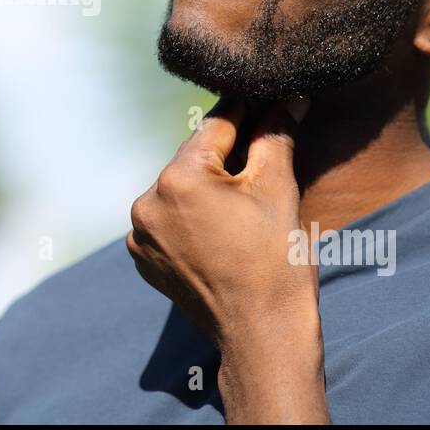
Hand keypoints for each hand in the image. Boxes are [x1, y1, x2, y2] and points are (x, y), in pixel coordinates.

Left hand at [126, 94, 328, 422]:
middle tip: (261, 135)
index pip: (216, 127)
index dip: (245, 109)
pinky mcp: (144, 259)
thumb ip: (275, 134)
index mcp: (178, 178)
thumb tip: (287, 97)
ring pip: (181, 189)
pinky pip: (169, 221)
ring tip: (243, 189)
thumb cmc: (276, 261)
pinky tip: (222, 223)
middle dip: (227, 151)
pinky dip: (191, 216)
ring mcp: (141, 235)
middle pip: (195, 158)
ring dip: (207, 184)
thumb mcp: (278, 188)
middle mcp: (147, 202)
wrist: (262, 335)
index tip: (263, 94)